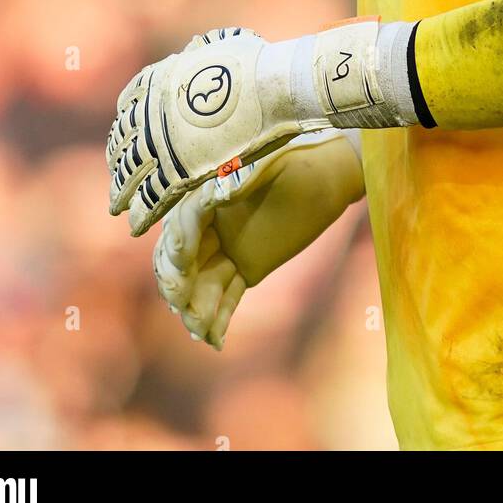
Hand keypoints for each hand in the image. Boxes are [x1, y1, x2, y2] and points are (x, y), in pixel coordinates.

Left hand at [107, 17, 381, 235]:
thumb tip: (198, 46)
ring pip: (130, 173)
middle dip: (120, 161)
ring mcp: (161, 141)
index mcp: (159, 81)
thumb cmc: (259, 65)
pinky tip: (137, 226)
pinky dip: (143, 212)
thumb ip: (204, 51)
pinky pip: (152, 195)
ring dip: (122, 191)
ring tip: (119, 208)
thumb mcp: (222, 47)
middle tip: (119, 178)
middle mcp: (150, 111)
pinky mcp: (177, 170)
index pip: (129, 105)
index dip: (128, 125)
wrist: (272, 86)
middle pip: (125, 142)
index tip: (127, 139)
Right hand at [153, 152, 286, 347]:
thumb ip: (245, 175)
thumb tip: (219, 190)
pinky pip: (227, 295)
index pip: (184, 218)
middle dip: (176, 280)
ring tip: (201, 331)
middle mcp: (210, 222)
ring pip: (201, 282)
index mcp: (209, 191)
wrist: (326, 180)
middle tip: (180, 302)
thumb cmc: (300, 164)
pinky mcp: (244, 268)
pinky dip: (219, 317)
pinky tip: (216, 340)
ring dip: (196, 307)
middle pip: (180, 256)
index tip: (182, 257)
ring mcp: (225, 247)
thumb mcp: (274, 162)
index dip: (180, 239)